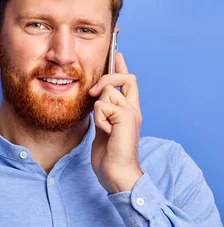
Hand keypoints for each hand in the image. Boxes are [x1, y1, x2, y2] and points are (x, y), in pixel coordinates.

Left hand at [88, 52, 143, 193]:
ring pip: (106, 92)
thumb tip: (96, 97)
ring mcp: (132, 112)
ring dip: (97, 110)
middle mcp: (134, 109)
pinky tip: (106, 133)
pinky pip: (102, 105)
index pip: (128, 82)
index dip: (122, 67)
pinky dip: (98, 119)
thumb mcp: (103, 128)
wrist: (116, 173)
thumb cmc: (109, 155)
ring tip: (104, 128)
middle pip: (126, 77)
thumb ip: (103, 112)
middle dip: (108, 77)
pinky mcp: (127, 117)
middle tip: (93, 93)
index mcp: (129, 111)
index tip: (117, 54)